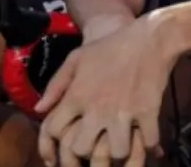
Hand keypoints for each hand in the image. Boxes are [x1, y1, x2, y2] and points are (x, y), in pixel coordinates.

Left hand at [36, 14, 175, 166]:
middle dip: (88, 154)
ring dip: (120, 152)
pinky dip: (150, 144)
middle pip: (82, 149)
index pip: (53, 131)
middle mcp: (97, 107)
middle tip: (97, 150)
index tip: (65, 149)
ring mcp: (124, 111)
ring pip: (116, 152)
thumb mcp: (77, 58)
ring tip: (124, 146)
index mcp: (77, 95)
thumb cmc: (111, 46)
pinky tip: (148, 138)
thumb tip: (39, 109)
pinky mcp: (148, 110)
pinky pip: (148, 140)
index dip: (55, 145)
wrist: (151, 36)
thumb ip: (56, 85)